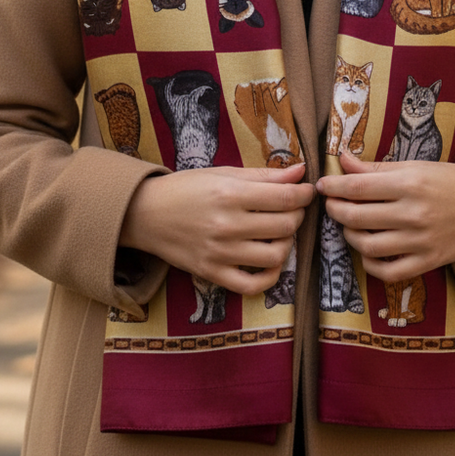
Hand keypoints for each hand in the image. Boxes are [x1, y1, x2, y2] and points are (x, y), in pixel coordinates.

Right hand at [120, 162, 313, 294]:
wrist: (146, 214)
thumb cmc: (187, 188)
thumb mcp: (224, 173)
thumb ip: (264, 175)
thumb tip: (300, 171)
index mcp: (230, 194)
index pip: (285, 198)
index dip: (304, 195)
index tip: (308, 191)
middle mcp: (227, 225)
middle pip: (285, 226)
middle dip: (297, 215)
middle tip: (292, 209)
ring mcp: (220, 253)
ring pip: (275, 255)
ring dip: (287, 243)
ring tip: (279, 232)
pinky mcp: (213, 273)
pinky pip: (253, 284)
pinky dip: (271, 276)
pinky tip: (270, 260)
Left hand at [316, 152, 454, 281]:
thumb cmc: (450, 181)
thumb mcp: (416, 166)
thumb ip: (376, 168)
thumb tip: (342, 160)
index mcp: (410, 183)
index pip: (358, 187)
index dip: (333, 187)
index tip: (322, 185)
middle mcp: (413, 213)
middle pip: (356, 217)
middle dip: (335, 210)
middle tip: (331, 204)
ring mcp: (420, 241)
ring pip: (367, 246)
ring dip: (349, 236)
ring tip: (349, 226)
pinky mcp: (428, 262)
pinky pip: (388, 271)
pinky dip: (370, 263)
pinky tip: (368, 250)